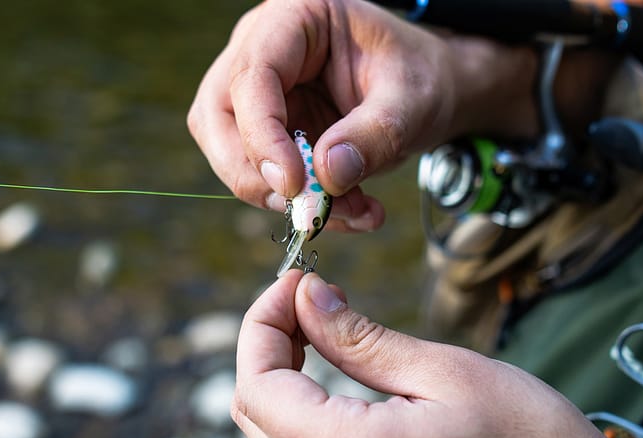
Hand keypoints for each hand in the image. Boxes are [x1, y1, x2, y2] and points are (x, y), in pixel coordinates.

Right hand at [187, 0, 537, 231]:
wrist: (426, 91)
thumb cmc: (418, 77)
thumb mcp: (412, 101)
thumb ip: (374, 134)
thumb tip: (327, 176)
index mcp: (295, 18)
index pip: (253, 76)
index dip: (263, 136)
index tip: (293, 185)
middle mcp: (260, 50)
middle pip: (216, 116)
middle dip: (255, 174)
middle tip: (308, 208)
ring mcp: (255, 94)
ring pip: (228, 153)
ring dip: (279, 198)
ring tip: (349, 212)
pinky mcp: (264, 133)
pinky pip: (260, 178)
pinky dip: (300, 204)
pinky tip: (349, 212)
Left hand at [225, 271, 642, 437]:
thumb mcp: (448, 370)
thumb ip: (361, 337)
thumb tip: (306, 299)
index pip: (258, 386)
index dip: (263, 324)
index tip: (295, 288)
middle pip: (248, 423)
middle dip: (265, 356)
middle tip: (311, 316)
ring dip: (262, 428)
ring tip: (311, 389)